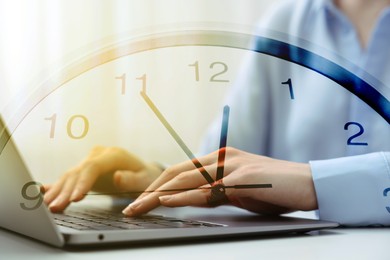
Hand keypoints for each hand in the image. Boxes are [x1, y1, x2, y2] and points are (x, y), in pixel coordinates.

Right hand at [44, 146, 161, 211]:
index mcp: (113, 155)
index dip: (82, 183)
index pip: (93, 167)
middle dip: (65, 191)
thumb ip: (132, 179)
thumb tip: (118, 177)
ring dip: (58, 190)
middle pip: (78, 172)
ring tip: (47, 205)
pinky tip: (43, 191)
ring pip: (70, 175)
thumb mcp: (145, 180)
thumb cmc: (146, 177)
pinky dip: (57, 185)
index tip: (74, 199)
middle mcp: (99, 155)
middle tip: (56, 207)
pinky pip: (70, 177)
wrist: (144, 172)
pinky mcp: (85, 168)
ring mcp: (90, 160)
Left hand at [122, 147, 317, 215]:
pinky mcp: (242, 178)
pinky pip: (207, 189)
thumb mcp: (239, 190)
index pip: (181, 170)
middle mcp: (222, 158)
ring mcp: (231, 166)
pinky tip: (166, 201)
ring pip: (185, 179)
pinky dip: (184, 195)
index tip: (142, 200)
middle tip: (132, 206)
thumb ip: (216, 191)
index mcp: (220, 159)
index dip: (158, 184)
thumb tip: (193, 199)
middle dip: (150, 189)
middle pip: (176, 172)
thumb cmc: (274, 188)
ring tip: (138, 207)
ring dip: (158, 194)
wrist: (308, 183)